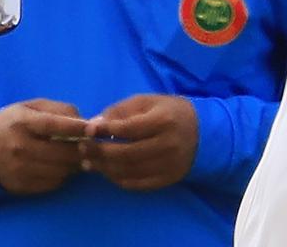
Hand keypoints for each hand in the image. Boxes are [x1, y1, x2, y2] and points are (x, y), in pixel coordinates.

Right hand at [0, 98, 87, 194]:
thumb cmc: (12, 123)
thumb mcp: (31, 107)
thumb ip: (59, 110)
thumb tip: (85, 122)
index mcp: (23, 123)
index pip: (54, 126)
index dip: (77, 128)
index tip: (94, 129)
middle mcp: (21, 147)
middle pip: (62, 152)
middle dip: (83, 149)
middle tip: (91, 145)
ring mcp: (21, 169)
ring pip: (61, 170)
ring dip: (75, 164)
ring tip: (77, 155)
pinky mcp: (22, 185)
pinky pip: (53, 183)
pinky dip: (63, 175)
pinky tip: (61, 166)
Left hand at [78, 94, 198, 191]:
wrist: (203, 133)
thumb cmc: (170, 112)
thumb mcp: (148, 102)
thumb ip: (121, 110)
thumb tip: (95, 125)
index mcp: (163, 121)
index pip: (127, 129)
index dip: (104, 130)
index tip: (88, 129)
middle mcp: (167, 145)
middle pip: (125, 154)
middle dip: (99, 152)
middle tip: (83, 148)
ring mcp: (168, 165)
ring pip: (128, 171)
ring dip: (104, 168)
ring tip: (89, 162)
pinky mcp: (168, 179)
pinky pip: (137, 184)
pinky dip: (118, 179)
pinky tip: (107, 171)